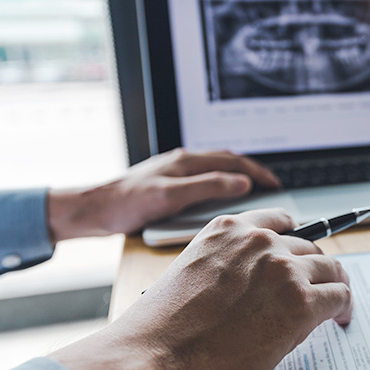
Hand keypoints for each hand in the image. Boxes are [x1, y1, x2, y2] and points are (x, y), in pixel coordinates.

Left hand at [47, 148, 281, 240]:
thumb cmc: (127, 203)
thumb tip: (241, 182)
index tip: (275, 184)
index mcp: (187, 160)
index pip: (234, 161)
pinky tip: (221, 197)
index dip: (258, 172)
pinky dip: (221, 184)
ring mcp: (176, 170)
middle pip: (228, 161)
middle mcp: (183, 161)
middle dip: (253, 171)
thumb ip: (208, 187)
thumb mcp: (171, 196)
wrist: (94, 209)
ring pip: (216, 168)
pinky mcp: (168, 182)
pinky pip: (204, 178)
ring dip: (238, 176)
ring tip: (253, 190)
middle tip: (272, 186)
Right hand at [49, 208, 352, 369]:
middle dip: (313, 269)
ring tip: (334, 306)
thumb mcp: (190, 277)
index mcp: (226, 230)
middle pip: (308, 246)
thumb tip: (254, 287)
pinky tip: (339, 320)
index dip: (294, 241)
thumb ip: (226, 268)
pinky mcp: (301, 302)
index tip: (300, 254)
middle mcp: (258, 241)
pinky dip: (343, 308)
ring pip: (330, 268)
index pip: (277, 221)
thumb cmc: (160, 333)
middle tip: (317, 289)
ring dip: (333, 286)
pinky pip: (339, 295)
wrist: (154, 362)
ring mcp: (282, 269)